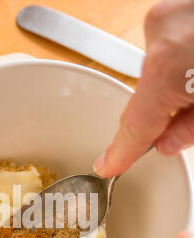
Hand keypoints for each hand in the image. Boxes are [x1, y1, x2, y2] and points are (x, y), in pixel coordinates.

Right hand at [94, 0, 193, 176]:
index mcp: (170, 66)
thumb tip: (169, 141)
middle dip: (166, 114)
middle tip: (188, 120)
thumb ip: (192, 130)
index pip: (135, 125)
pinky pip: (170, 47)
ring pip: (161, 71)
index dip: (121, 152)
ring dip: (179, 86)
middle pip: (149, 96)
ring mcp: (169, 14)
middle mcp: (162, 34)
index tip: (109, 165)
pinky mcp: (177, 6)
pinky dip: (184, 63)